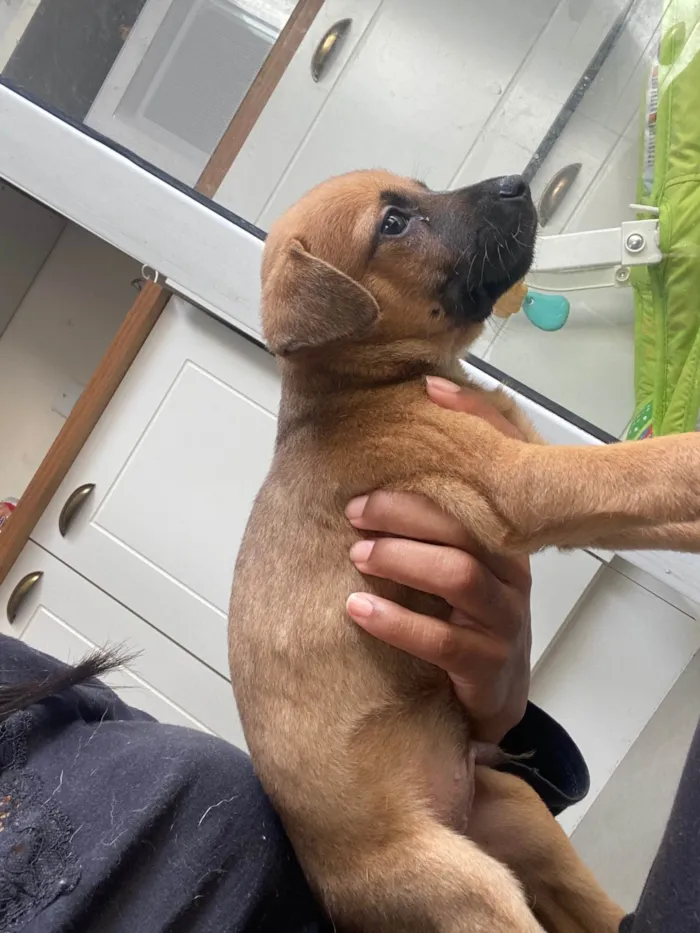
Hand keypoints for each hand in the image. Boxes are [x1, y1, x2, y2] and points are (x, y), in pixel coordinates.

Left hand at [345, 377, 531, 743]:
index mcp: (505, 539)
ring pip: (456, 575)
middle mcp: (511, 573)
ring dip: (399, 559)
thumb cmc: (467, 612)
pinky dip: (396, 622)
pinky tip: (358, 610)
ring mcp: (504, 620)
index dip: (448, 457)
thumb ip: (440, 496)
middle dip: (404, 513)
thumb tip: (422, 399)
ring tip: (356, 555)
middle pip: (462, 528)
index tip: (386, 455)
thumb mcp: (458, 555)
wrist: (492, 694)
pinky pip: (442, 640)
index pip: (491, 485)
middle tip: (355, 512)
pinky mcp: (488, 665)